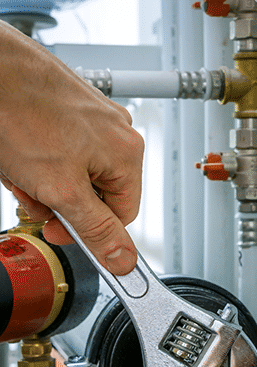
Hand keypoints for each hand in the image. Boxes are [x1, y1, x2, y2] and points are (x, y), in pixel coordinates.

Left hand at [0, 22, 143, 274]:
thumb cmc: (17, 109)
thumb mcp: (61, 189)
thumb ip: (97, 231)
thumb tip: (124, 261)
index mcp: (128, 154)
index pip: (122, 217)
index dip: (87, 230)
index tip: (57, 229)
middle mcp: (117, 133)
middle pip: (97, 193)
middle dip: (60, 200)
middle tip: (33, 193)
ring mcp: (93, 116)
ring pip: (75, 171)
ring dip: (45, 179)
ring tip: (20, 166)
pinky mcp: (68, 105)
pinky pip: (61, 147)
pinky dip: (37, 155)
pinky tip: (19, 148)